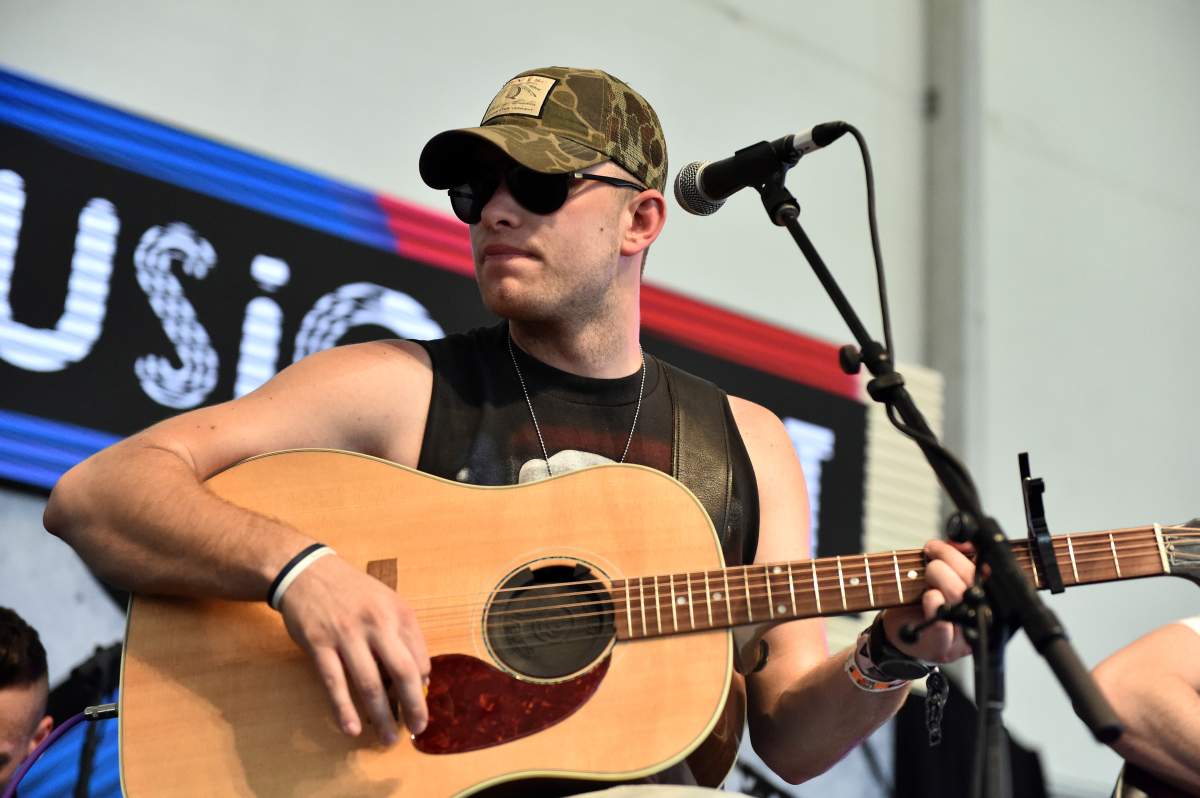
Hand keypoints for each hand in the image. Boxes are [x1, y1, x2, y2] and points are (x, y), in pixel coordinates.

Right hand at [277, 554, 430, 744]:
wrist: (308, 572)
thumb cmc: (352, 592)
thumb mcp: (386, 603)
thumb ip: (403, 635)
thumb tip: (420, 678)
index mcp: (399, 612)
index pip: (420, 657)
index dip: (423, 685)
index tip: (420, 702)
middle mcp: (377, 623)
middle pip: (403, 672)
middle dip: (413, 706)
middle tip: (417, 729)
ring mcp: (347, 634)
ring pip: (370, 683)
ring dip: (381, 716)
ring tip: (388, 739)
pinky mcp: (319, 644)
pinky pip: (334, 683)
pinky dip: (344, 709)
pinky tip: (352, 728)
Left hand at [880, 539, 974, 662]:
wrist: (903, 633)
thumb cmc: (924, 600)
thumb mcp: (941, 572)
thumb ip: (955, 555)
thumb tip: (964, 542)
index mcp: (986, 597)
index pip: (988, 571)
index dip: (970, 555)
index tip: (954, 543)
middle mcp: (981, 617)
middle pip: (971, 577)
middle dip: (947, 558)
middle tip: (932, 553)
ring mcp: (965, 635)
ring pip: (956, 594)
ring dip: (937, 575)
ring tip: (927, 574)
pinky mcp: (945, 648)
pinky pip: (943, 625)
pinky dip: (933, 604)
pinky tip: (928, 596)